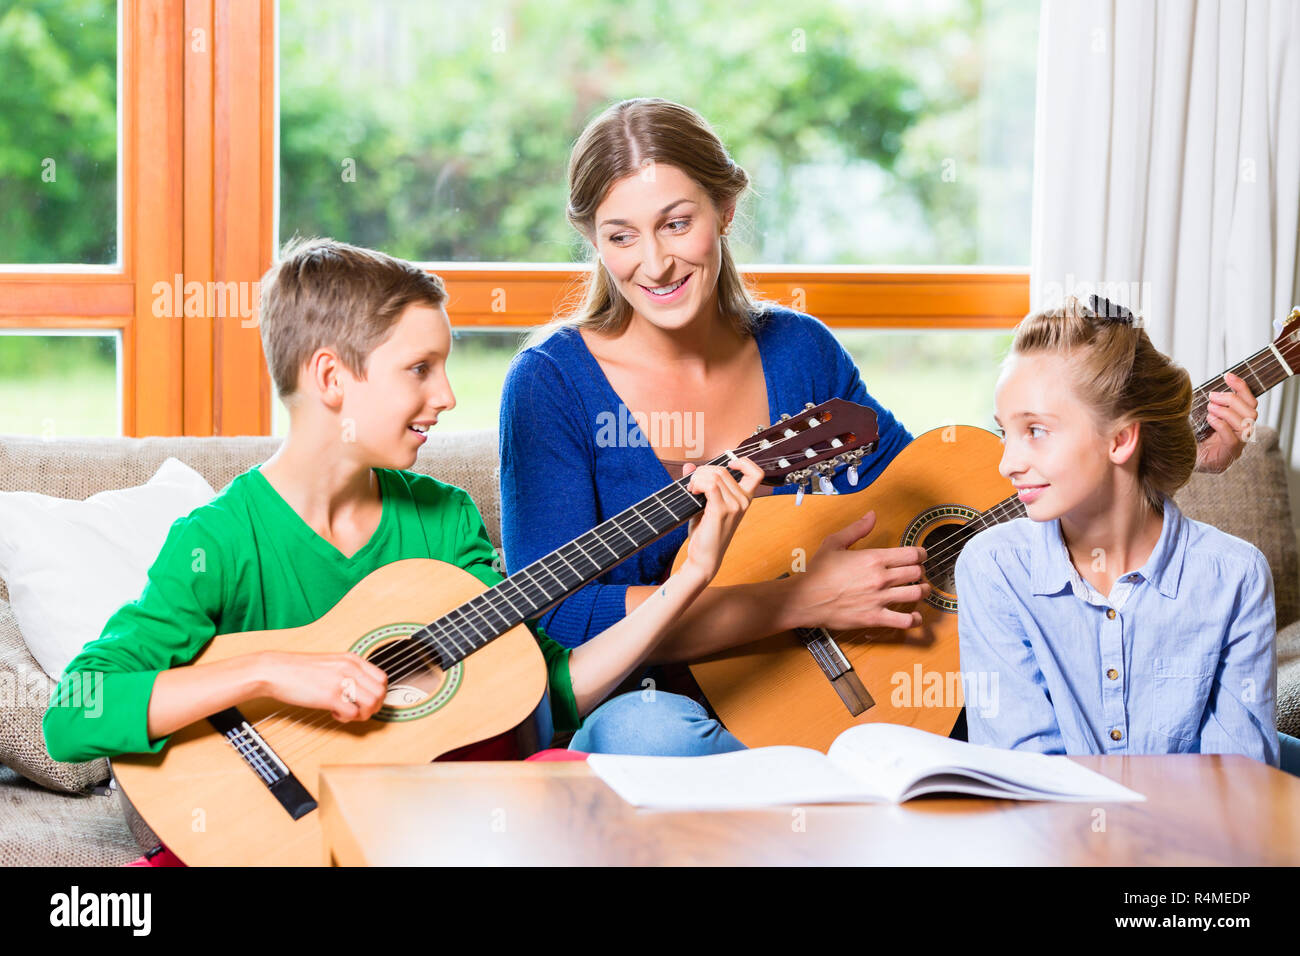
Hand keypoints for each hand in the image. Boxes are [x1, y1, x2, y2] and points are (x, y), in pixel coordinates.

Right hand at [261, 651, 388, 721]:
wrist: (275, 671)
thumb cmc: (298, 670)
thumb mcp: (331, 664)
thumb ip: (349, 673)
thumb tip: (363, 690)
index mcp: (352, 659)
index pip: (382, 679)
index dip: (378, 694)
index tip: (366, 701)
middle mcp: (350, 668)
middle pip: (380, 693)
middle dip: (373, 707)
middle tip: (358, 710)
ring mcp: (341, 681)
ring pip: (372, 703)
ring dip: (362, 714)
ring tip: (346, 712)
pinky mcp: (330, 696)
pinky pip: (353, 713)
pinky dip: (347, 718)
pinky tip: (335, 713)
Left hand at [679, 457, 762, 582]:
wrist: (704, 557)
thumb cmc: (706, 532)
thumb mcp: (705, 504)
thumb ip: (700, 483)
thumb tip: (689, 466)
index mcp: (745, 499)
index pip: (756, 473)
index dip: (743, 462)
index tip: (725, 465)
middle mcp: (743, 501)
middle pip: (724, 470)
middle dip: (703, 471)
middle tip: (693, 484)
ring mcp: (735, 506)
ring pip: (716, 475)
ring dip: (698, 477)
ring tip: (691, 489)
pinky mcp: (722, 511)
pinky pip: (711, 485)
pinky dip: (698, 483)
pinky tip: (692, 492)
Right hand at [794, 510, 930, 630]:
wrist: (805, 598)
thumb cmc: (817, 572)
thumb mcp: (834, 543)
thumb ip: (857, 529)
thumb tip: (872, 515)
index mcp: (874, 558)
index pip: (912, 554)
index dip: (921, 554)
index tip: (920, 556)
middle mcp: (881, 578)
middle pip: (917, 572)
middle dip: (920, 571)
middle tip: (918, 573)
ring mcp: (880, 599)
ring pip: (916, 594)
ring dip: (923, 591)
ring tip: (921, 590)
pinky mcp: (875, 618)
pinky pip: (905, 621)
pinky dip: (914, 619)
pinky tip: (914, 616)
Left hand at [1196, 371, 1258, 472]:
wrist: (1175, 461)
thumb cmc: (1187, 437)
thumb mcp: (1196, 416)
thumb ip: (1205, 403)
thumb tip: (1202, 387)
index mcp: (1237, 422)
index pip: (1250, 402)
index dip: (1242, 387)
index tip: (1228, 375)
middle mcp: (1241, 435)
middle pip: (1252, 412)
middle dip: (1232, 399)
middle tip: (1212, 396)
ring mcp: (1236, 447)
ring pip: (1246, 424)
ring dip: (1227, 411)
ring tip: (1209, 408)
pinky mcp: (1226, 456)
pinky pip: (1233, 439)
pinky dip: (1222, 425)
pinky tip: (1209, 420)